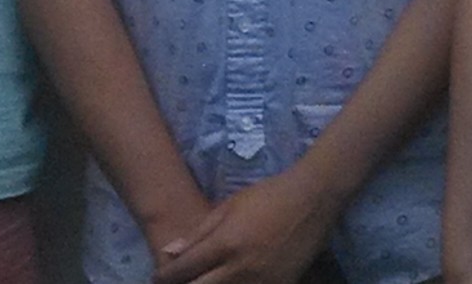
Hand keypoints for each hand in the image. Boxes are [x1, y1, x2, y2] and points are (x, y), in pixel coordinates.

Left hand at [151, 171, 348, 283]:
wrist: (313, 199)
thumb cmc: (268, 196)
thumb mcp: (229, 206)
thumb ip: (198, 233)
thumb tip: (168, 252)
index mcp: (225, 244)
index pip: (182, 271)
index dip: (164, 277)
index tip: (158, 277)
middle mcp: (240, 268)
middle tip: (180, 281)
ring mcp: (261, 281)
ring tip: (204, 279)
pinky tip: (231, 279)